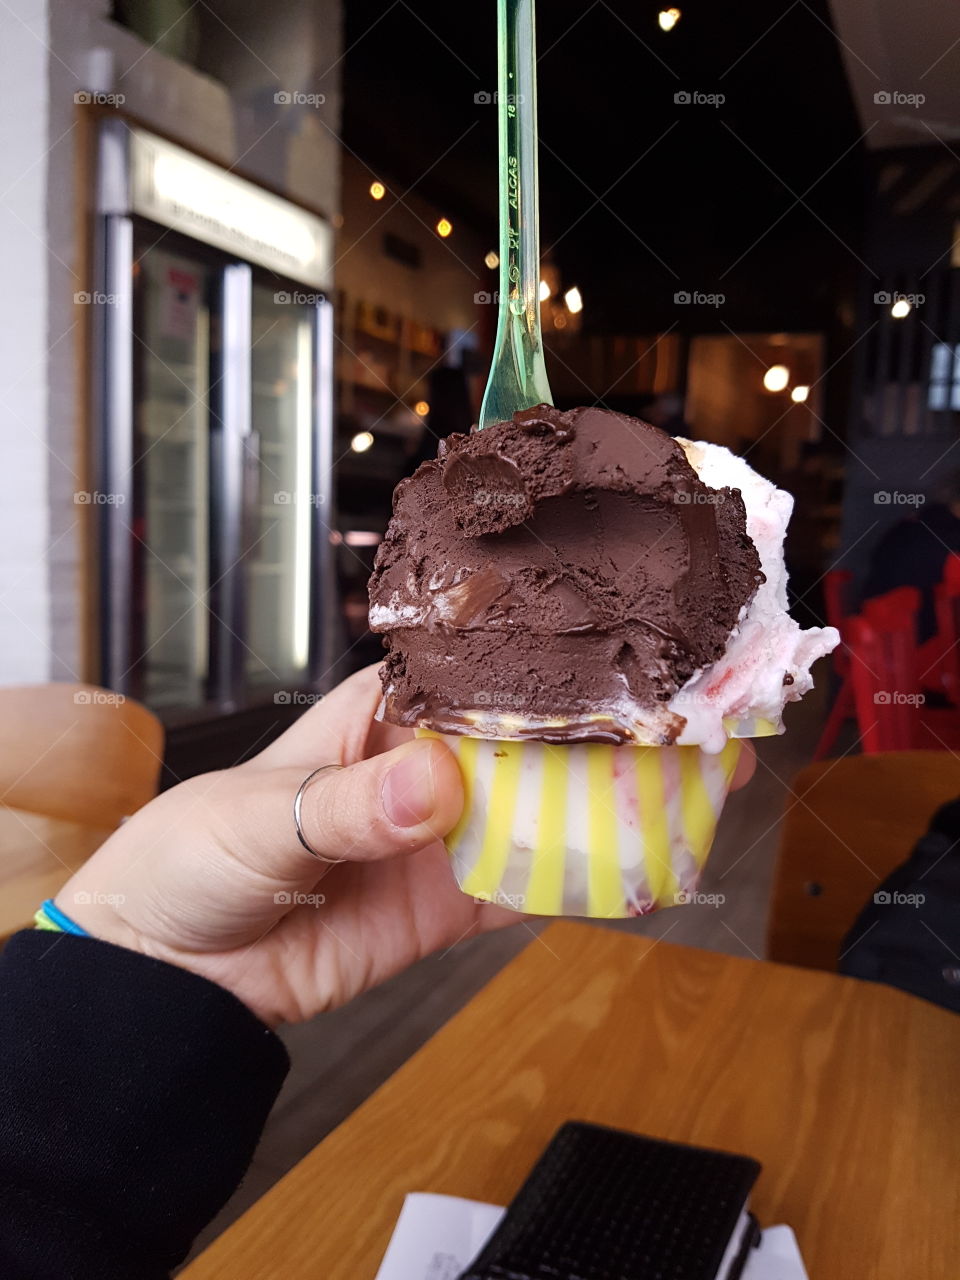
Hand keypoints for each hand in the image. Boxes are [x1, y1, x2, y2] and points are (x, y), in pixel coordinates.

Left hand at [58, 665, 755, 1026]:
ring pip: (546, 811)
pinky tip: (644, 873)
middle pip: (535, 738)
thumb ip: (351, 804)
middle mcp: (427, 764)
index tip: (626, 656)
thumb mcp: (262, 818)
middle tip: (694, 722)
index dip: (554, 661)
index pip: (483, 673)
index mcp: (383, 712)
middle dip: (611, 729)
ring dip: (616, 803)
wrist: (173, 971)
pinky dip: (583, 885)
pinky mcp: (449, 904)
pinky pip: (526, 890)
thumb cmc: (194, 853)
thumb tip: (432, 786)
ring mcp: (444, 835)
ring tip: (698, 787)